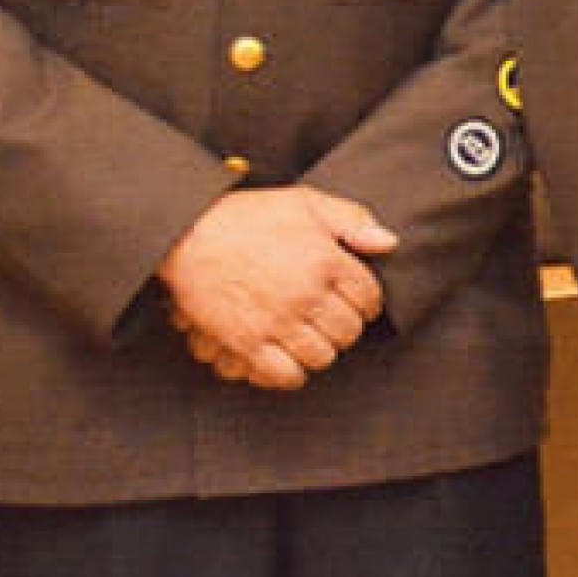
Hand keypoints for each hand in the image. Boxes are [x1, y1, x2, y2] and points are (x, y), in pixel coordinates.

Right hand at [154, 185, 396, 390]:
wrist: (188, 233)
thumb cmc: (248, 216)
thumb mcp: (306, 202)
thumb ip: (352, 220)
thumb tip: (389, 243)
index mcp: (326, 261)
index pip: (370, 298)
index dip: (369, 304)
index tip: (359, 305)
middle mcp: (307, 294)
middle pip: (349, 331)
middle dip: (346, 329)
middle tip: (333, 323)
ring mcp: (276, 320)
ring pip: (322, 356)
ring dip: (322, 351)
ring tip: (312, 340)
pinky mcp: (246, 341)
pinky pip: (284, 374)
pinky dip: (293, 374)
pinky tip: (290, 361)